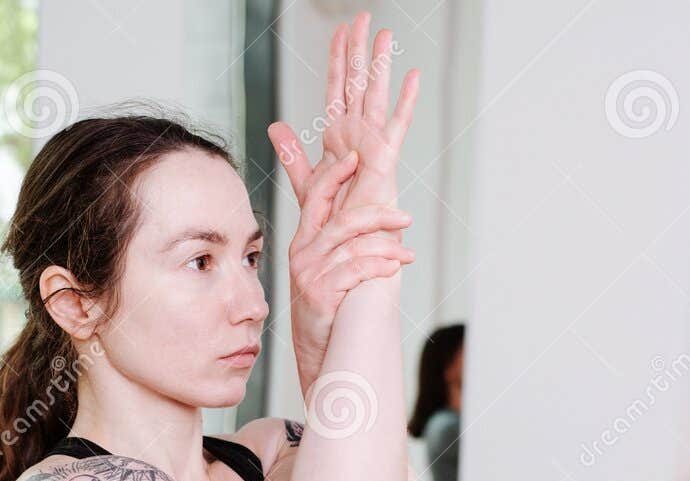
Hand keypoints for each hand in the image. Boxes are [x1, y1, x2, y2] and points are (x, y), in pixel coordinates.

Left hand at [269, 13, 418, 217]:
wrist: (347, 247)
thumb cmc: (332, 221)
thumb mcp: (307, 181)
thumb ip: (293, 154)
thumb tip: (276, 126)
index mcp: (339, 136)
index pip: (336, 89)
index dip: (337, 60)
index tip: (340, 31)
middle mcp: (357, 134)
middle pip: (356, 82)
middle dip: (358, 50)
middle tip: (363, 17)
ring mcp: (373, 143)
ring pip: (375, 94)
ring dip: (379, 64)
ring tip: (385, 34)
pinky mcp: (385, 158)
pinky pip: (397, 124)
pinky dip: (405, 101)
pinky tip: (413, 77)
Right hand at [284, 150, 414, 393]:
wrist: (318, 354)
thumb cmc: (328, 310)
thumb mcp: (325, 270)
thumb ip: (339, 239)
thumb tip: (366, 214)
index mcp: (304, 240)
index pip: (316, 194)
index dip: (336, 172)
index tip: (358, 157)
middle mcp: (303, 252)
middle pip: (343, 218)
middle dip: (378, 213)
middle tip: (406, 217)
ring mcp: (308, 272)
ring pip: (352, 244)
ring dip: (387, 246)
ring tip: (409, 254)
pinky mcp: (318, 293)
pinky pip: (353, 269)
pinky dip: (378, 266)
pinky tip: (394, 267)